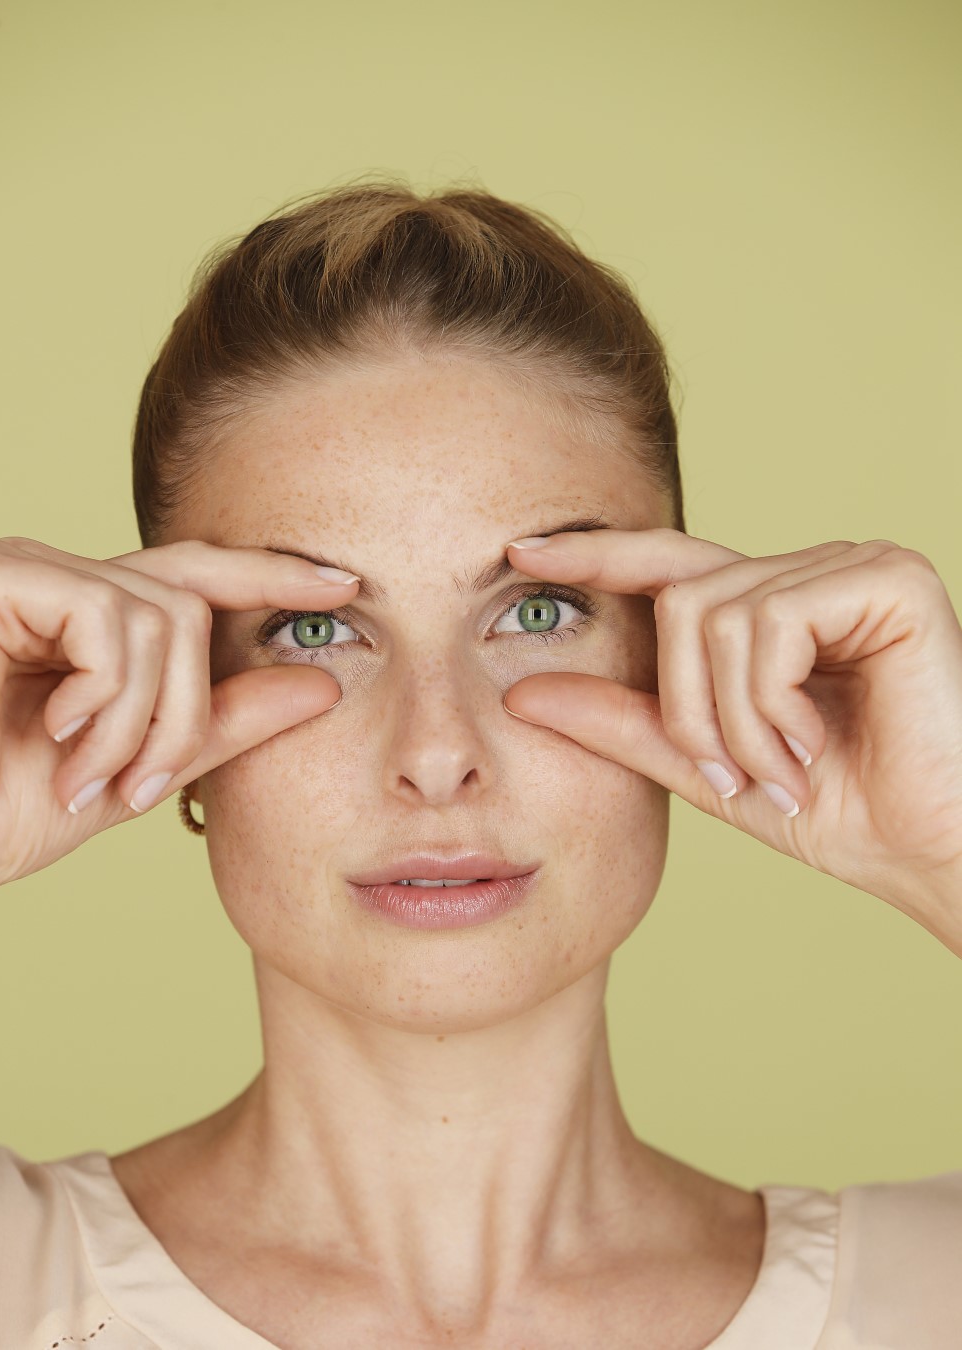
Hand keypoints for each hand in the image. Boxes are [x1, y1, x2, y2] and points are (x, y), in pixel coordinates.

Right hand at [0, 536, 357, 917]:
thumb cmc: (9, 810)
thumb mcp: (143, 763)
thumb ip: (224, 718)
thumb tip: (320, 680)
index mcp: (89, 611)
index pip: (199, 575)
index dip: (272, 576)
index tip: (346, 586)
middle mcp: (57, 573)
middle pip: (190, 605)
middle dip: (188, 708)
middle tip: (145, 785)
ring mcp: (20, 565)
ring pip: (158, 618)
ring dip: (140, 722)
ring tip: (89, 776)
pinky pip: (105, 620)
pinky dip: (103, 698)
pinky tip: (56, 735)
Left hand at [501, 529, 961, 956]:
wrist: (938, 853)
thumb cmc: (842, 811)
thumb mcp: (708, 767)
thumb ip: (624, 723)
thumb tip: (523, 691)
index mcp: (769, 609)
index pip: (666, 564)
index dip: (595, 555)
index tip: (519, 551)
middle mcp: (807, 573)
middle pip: (679, 600)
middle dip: (688, 708)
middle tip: (739, 777)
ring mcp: (849, 566)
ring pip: (715, 615)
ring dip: (734, 721)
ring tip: (785, 770)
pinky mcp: (885, 578)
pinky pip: (769, 624)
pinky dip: (773, 703)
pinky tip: (816, 742)